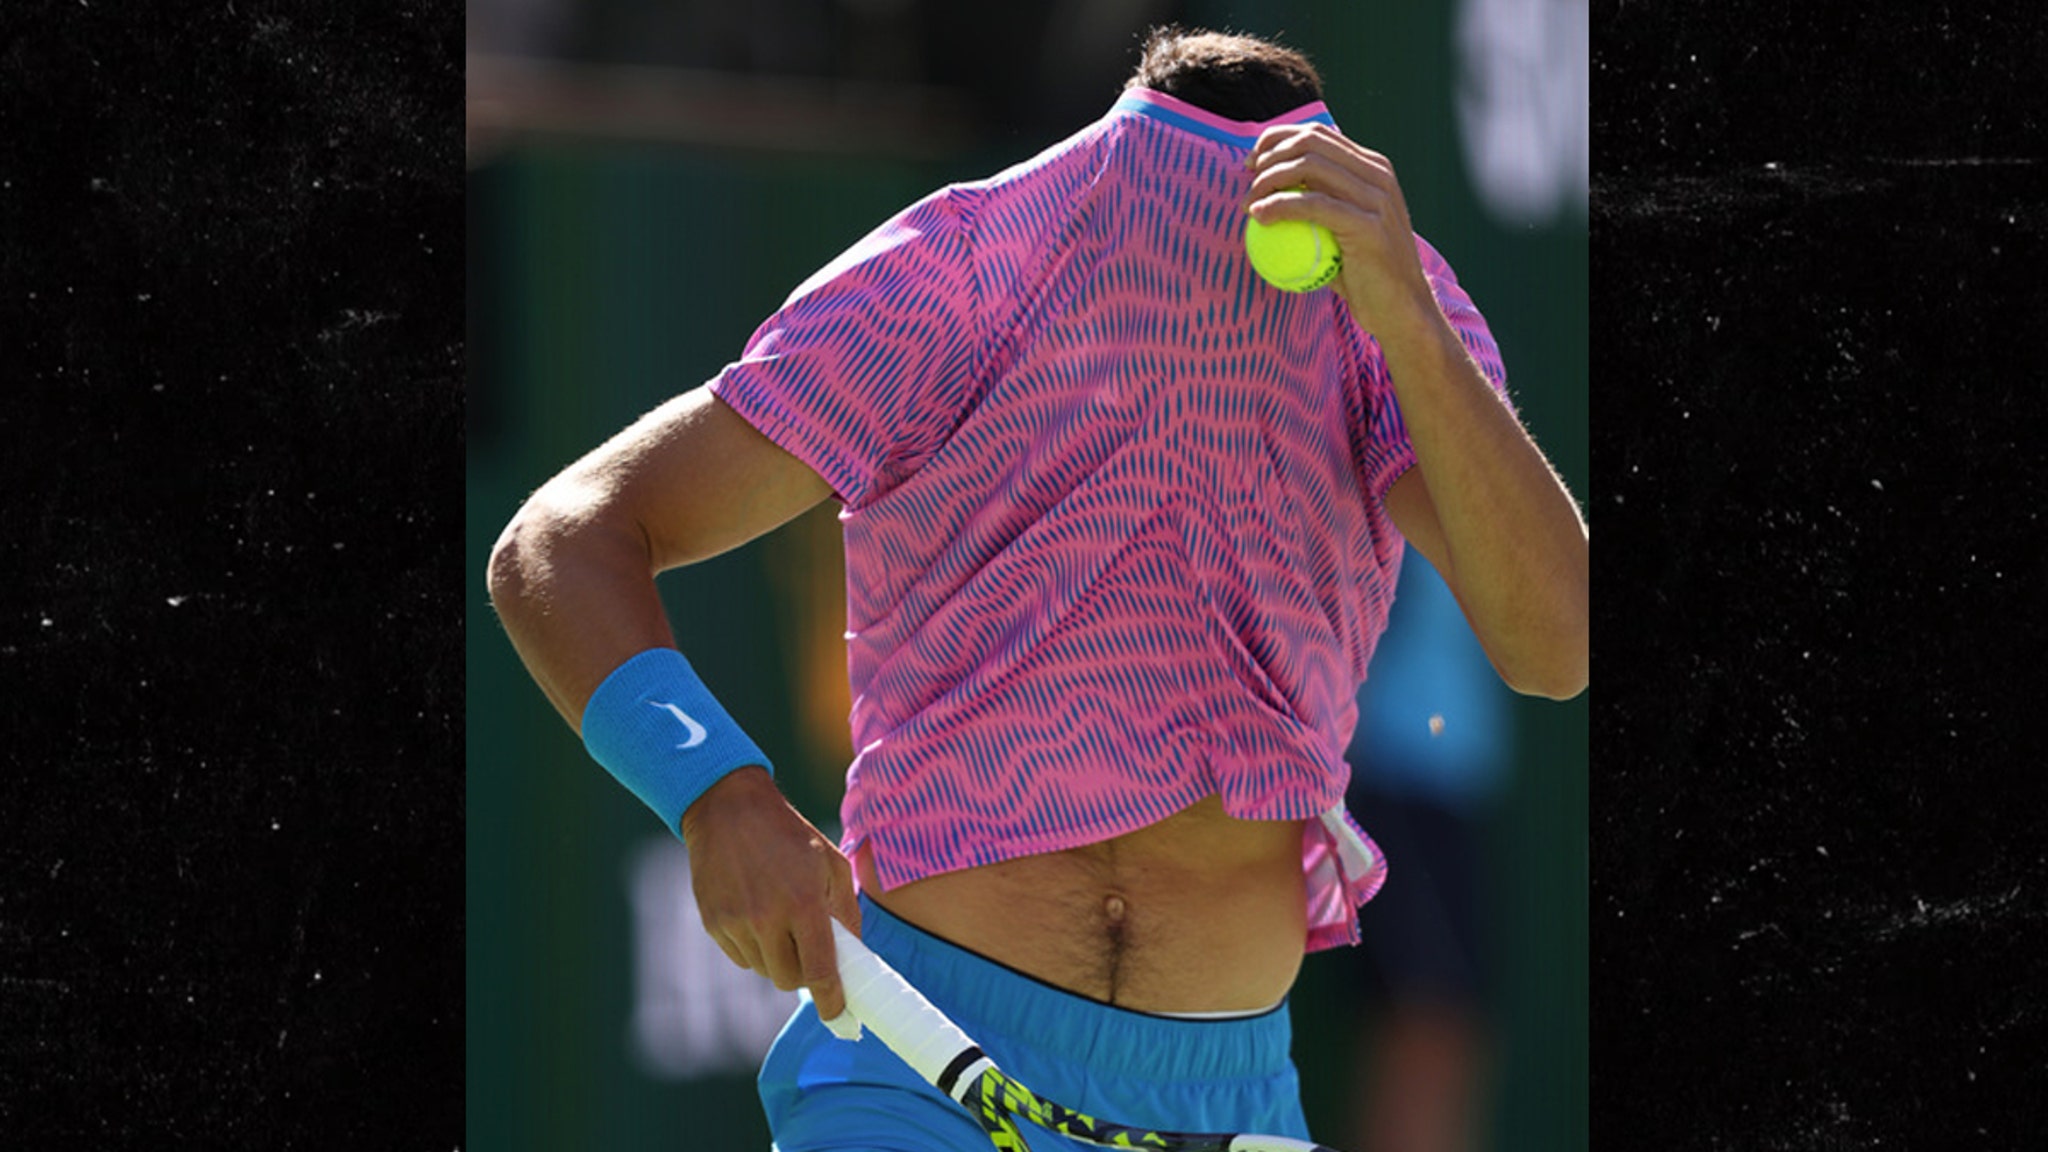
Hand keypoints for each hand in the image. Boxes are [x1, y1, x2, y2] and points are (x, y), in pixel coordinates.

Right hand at [680, 766, 862, 1019]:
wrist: (728, 808)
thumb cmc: (789, 834)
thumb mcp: (830, 862)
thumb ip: (846, 910)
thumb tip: (856, 953)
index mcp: (803, 902)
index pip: (820, 970)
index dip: (832, 1001)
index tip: (841, 1018)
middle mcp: (767, 918)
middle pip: (789, 979)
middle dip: (805, 973)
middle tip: (810, 949)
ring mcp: (736, 923)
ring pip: (764, 970)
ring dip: (779, 958)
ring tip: (782, 922)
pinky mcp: (714, 923)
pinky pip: (741, 957)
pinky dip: (755, 948)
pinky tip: (757, 915)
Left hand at [1243, 123, 1441, 346]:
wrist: (1401, 310)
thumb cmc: (1363, 276)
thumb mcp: (1342, 231)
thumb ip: (1316, 206)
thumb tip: (1265, 191)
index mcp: (1373, 168)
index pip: (1317, 134)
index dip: (1277, 140)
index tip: (1252, 165)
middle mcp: (1378, 174)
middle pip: (1310, 142)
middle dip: (1269, 155)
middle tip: (1247, 184)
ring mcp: (1377, 198)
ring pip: (1309, 167)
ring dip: (1269, 180)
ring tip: (1248, 205)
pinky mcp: (1369, 225)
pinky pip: (1313, 206)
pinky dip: (1279, 206)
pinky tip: (1259, 217)